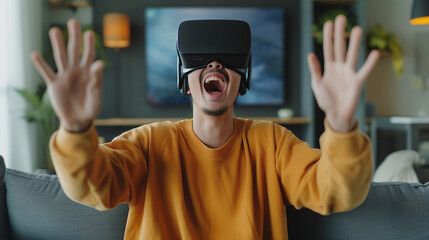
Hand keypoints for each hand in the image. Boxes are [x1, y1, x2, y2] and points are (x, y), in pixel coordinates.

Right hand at [31, 19, 103, 131]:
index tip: (89, 33)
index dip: (89, 45)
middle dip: (74, 37)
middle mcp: (76, 71)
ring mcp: (65, 77)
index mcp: (89, 73)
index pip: (90, 56)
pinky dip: (41, 65)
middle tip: (73, 22)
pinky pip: (47, 73)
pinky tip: (34, 54)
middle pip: (75, 51)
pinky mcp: (55, 85)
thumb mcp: (96, 96)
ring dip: (57, 44)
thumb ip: (97, 81)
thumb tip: (99, 63)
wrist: (79, 120)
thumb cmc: (91, 107)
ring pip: (60, 57)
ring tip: (54, 30)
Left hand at [307, 15, 379, 131]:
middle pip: (340, 48)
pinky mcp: (357, 83)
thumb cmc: (326, 100)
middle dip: (340, 34)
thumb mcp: (317, 84)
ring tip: (357, 29)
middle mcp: (340, 68)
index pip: (328, 49)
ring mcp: (349, 74)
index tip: (328, 23)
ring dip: (354, 43)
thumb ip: (315, 70)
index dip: (328, 37)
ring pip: (352, 56)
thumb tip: (310, 54)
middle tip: (341, 18)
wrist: (335, 115)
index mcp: (329, 68)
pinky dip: (370, 64)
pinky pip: (364, 72)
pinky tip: (375, 53)